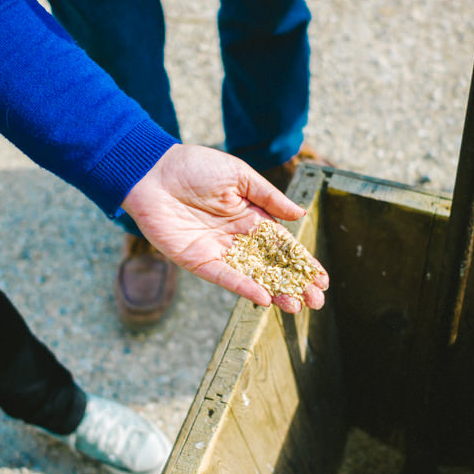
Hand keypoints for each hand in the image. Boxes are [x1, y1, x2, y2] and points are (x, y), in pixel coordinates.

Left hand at [120, 144, 328, 312]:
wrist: (152, 171)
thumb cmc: (194, 166)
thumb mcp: (239, 175)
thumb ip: (269, 197)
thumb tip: (300, 214)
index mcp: (250, 218)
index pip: (283, 246)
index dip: (302, 262)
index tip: (321, 278)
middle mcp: (237, 239)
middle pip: (272, 267)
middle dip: (295, 284)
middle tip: (317, 301)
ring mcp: (218, 252)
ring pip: (253, 277)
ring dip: (275, 292)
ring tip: (296, 306)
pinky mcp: (198, 260)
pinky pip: (225, 277)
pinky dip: (244, 288)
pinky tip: (264, 298)